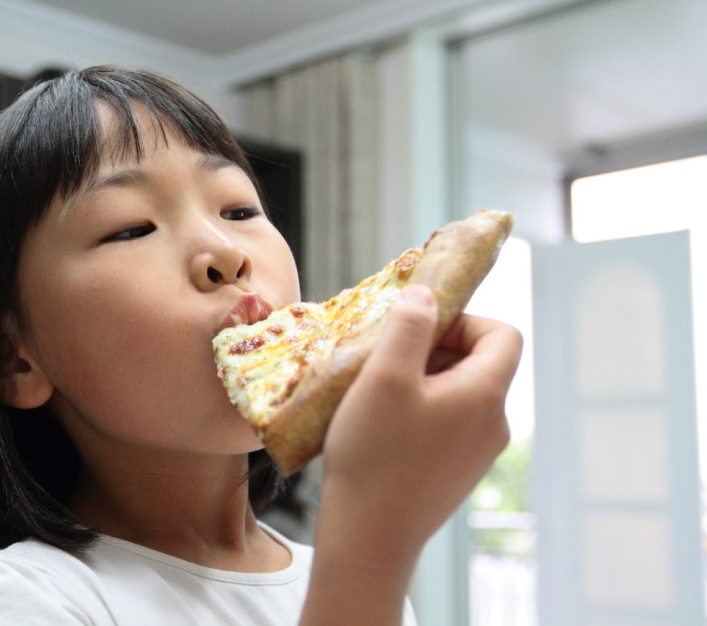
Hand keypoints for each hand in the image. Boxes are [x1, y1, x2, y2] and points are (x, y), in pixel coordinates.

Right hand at [301, 284, 522, 623]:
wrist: (369, 539)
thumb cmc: (375, 456)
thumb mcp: (384, 377)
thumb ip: (409, 327)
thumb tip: (426, 296)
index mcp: (486, 395)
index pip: (503, 334)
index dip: (465, 319)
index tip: (419, 328)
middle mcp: (493, 424)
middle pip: (481, 362)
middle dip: (436, 348)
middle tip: (389, 356)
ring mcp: (477, 454)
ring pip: (461, 393)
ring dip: (424, 379)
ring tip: (379, 391)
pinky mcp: (457, 474)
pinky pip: (449, 423)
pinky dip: (422, 410)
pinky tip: (382, 424)